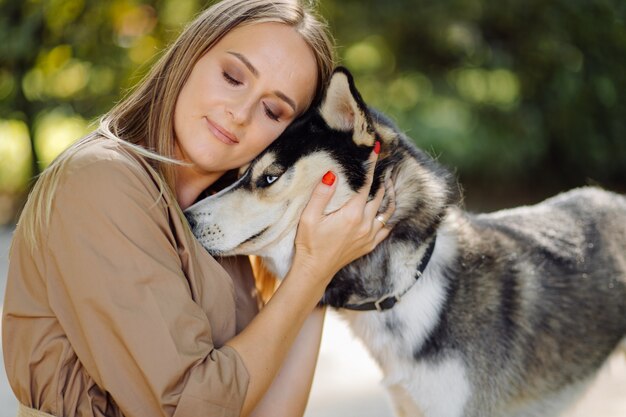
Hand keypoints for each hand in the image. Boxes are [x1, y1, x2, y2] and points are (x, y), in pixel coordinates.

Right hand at [293, 143, 393, 283]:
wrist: (314, 270)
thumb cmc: (309, 243)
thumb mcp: (309, 217)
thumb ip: (322, 194)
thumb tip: (333, 174)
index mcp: (352, 214)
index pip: (366, 184)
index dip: (372, 166)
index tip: (376, 151)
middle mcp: (365, 224)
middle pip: (379, 196)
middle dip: (382, 179)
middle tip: (383, 166)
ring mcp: (369, 236)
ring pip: (386, 212)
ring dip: (387, 197)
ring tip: (388, 185)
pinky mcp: (369, 245)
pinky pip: (385, 228)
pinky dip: (388, 217)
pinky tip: (386, 212)